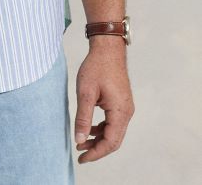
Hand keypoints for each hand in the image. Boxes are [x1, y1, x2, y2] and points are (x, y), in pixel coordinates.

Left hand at [74, 38, 134, 163]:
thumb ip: (83, 118)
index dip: (96, 153)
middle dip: (97, 149)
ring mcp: (126, 107)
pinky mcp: (122, 102)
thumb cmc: (96, 67)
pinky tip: (89, 128)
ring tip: (81, 142)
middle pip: (114, 140)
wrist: (107, 48)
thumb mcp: (85, 93)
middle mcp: (126, 112)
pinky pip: (113, 122)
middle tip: (80, 154)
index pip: (110, 142)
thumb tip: (80, 140)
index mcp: (120, 112)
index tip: (81, 158)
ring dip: (98, 139)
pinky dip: (102, 128)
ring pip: (114, 132)